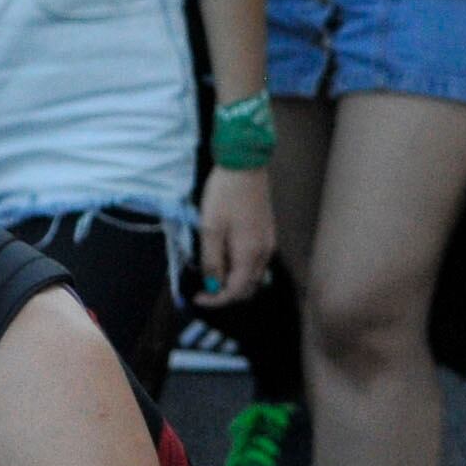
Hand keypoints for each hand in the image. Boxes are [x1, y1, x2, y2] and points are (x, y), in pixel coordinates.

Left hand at [195, 164, 274, 306]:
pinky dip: (241, 269)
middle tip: (204, 287)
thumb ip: (212, 261)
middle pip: (248, 288)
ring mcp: (268, 242)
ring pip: (253, 275)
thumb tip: (213, 286)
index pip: (235, 291)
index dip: (216, 300)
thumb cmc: (225, 195)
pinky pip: (256, 262)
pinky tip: (226, 256)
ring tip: (213, 271)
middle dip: (226, 294)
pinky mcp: (267, 233)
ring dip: (234, 282)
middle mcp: (264, 253)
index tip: (197, 296)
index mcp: (250, 254)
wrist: (245, 165)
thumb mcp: (210, 228)